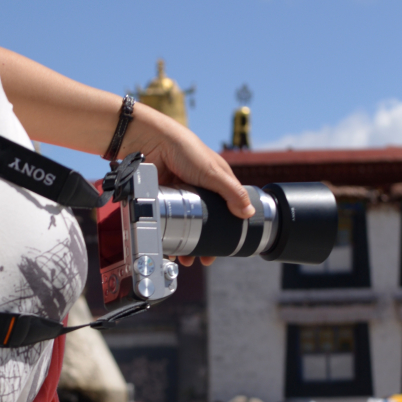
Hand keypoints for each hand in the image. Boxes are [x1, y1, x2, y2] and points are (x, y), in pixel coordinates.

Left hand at [126, 112, 253, 266]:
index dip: (226, 228)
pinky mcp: (163, 196)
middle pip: (203, 220)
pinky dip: (168, 234)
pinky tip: (167, 247)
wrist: (152, 142)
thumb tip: (249, 213)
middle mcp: (199, 187)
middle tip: (203, 259)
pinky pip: (167, 220)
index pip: (226, 208)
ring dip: (184, 243)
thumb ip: (232, 192)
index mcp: (216, 180)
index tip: (225, 246)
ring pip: (184, 223)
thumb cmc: (186, 150)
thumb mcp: (214, 173)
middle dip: (203, 242)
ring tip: (184, 259)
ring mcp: (180, 193)